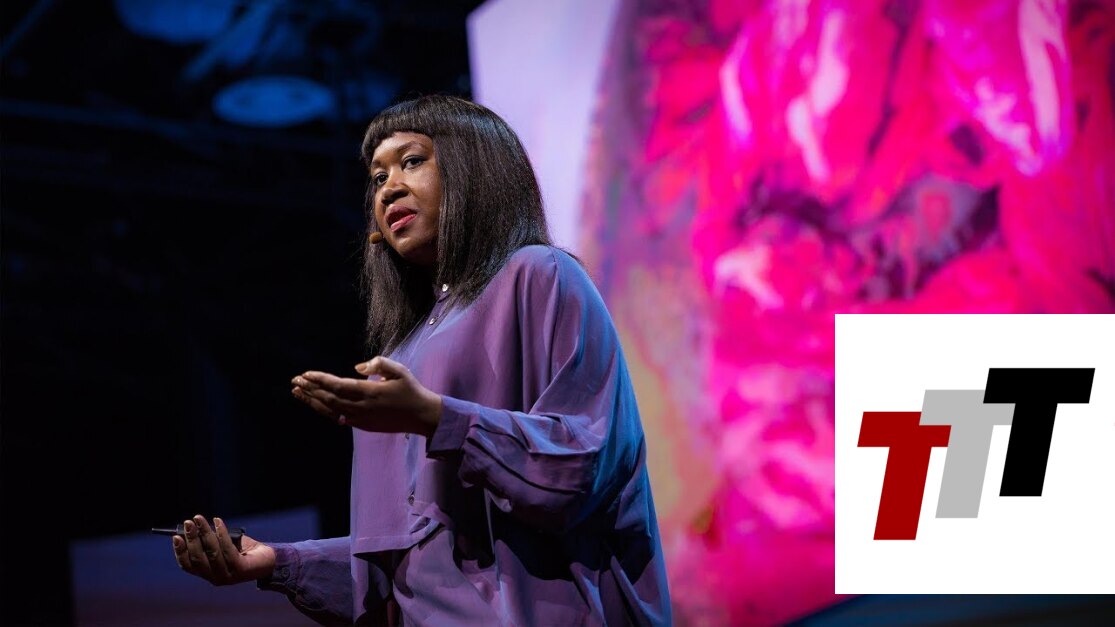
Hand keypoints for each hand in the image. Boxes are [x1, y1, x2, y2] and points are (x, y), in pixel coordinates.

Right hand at [172, 515, 274, 584]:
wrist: (270, 559)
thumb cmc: (245, 551)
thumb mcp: (223, 545)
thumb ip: (210, 540)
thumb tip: (194, 526)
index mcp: (208, 574)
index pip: (189, 566)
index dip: (180, 552)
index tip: (175, 537)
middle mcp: (216, 578)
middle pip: (198, 559)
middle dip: (191, 539)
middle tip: (188, 522)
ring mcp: (228, 576)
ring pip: (212, 552)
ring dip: (205, 533)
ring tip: (200, 519)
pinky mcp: (240, 569)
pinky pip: (228, 549)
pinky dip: (222, 533)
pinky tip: (218, 521)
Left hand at [291, 356, 442, 435]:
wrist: (421, 417)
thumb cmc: (411, 390)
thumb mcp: (400, 370)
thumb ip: (379, 364)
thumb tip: (357, 368)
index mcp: (370, 392)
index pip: (338, 386)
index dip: (319, 380)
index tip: (305, 374)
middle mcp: (362, 408)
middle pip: (328, 398)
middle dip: (310, 389)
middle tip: (295, 381)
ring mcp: (361, 419)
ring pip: (330, 410)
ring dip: (312, 401)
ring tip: (297, 393)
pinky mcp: (363, 426)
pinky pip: (338, 418)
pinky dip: (324, 410)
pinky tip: (316, 404)